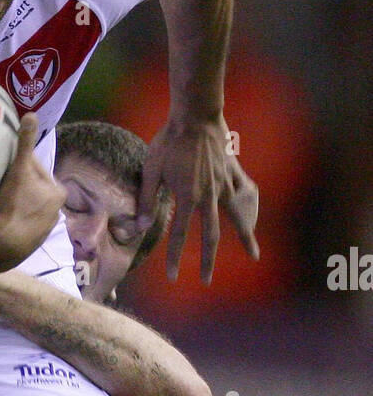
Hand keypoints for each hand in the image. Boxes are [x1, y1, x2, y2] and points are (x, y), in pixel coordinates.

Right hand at [0, 113, 65, 263]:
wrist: (7, 242)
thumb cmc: (17, 202)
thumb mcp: (20, 168)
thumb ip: (25, 142)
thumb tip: (31, 114)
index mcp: (58, 192)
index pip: (36, 170)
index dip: (20, 166)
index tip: (6, 168)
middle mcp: (56, 212)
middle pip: (33, 190)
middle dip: (19, 187)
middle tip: (0, 186)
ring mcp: (44, 231)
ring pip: (27, 209)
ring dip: (15, 205)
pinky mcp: (31, 244)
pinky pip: (21, 226)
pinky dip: (13, 222)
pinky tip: (1, 220)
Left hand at [137, 115, 258, 282]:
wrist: (196, 114)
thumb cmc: (169, 140)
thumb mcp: (151, 168)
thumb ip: (146, 199)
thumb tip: (140, 227)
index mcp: (187, 196)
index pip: (178, 235)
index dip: (174, 258)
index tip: (172, 277)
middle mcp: (209, 195)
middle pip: (211, 236)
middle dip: (208, 261)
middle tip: (206, 280)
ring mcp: (224, 184)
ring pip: (236, 218)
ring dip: (244, 237)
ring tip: (253, 255)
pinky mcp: (233, 173)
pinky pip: (246, 193)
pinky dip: (252, 208)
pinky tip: (255, 218)